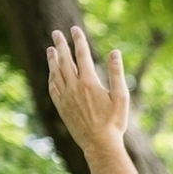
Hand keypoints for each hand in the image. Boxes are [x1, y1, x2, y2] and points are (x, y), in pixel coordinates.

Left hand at [46, 27, 130, 154]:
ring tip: (50, 49)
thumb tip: (115, 53)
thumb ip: (117, 73)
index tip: (75, 29)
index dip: (78, 40)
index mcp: (89, 82)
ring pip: (55, 72)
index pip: (82, 55)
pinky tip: (51, 72)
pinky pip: (52, 87)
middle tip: (56, 33)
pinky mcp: (61, 106)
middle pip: (65, 60)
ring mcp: (65, 97)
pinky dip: (51, 76)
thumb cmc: (114, 122)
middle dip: (61, 45)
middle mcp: (74, 87)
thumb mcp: (121, 97)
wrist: (99, 144)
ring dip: (53, 59)